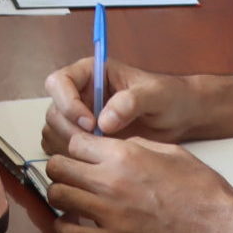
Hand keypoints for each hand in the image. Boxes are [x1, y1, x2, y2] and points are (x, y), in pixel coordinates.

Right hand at [43, 57, 212, 147]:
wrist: (179, 116)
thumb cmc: (168, 97)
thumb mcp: (155, 94)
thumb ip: (130, 102)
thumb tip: (104, 121)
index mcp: (90, 72)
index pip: (59, 82)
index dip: (68, 103)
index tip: (91, 122)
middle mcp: (79, 93)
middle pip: (53, 110)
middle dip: (70, 130)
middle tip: (95, 145)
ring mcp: (79, 116)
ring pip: (54, 131)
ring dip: (69, 145)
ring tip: (99, 153)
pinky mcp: (83, 137)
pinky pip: (62, 146)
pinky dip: (72, 156)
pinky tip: (97, 159)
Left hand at [44, 134, 232, 232]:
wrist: (219, 226)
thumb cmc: (200, 187)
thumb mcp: (169, 150)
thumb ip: (133, 144)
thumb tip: (110, 147)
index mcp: (125, 154)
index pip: (74, 142)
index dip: (76, 146)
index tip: (83, 154)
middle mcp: (111, 181)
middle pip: (57, 166)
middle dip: (62, 167)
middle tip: (73, 175)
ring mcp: (110, 214)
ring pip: (56, 197)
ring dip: (61, 195)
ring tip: (74, 198)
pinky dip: (64, 228)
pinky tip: (75, 223)